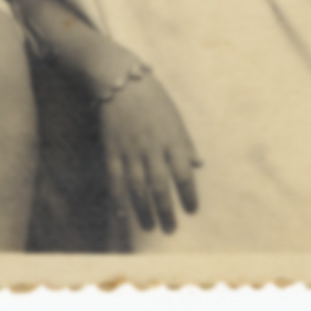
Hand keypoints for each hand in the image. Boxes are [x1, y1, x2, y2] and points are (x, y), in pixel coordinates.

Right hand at [100, 72, 200, 234]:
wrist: (120, 81)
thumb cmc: (153, 99)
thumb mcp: (175, 118)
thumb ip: (186, 143)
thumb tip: (198, 166)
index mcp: (172, 138)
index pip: (184, 173)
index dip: (189, 195)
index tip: (192, 210)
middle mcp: (152, 147)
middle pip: (161, 186)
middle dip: (167, 211)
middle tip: (171, 229)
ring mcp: (130, 150)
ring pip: (138, 188)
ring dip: (145, 211)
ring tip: (151, 227)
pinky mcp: (112, 150)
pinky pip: (115, 180)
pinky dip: (119, 199)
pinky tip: (123, 215)